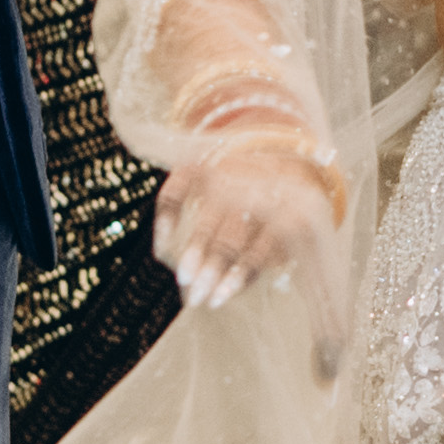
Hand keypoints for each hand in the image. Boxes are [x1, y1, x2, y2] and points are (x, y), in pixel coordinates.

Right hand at [151, 131, 338, 309]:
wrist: (265, 142)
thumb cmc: (273, 194)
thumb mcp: (282, 219)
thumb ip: (266, 253)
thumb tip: (232, 293)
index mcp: (279, 204)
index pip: (258, 246)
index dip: (239, 276)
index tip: (217, 302)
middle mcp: (252, 187)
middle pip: (233, 235)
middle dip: (214, 269)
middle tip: (194, 299)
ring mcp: (225, 172)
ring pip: (209, 215)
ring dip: (196, 248)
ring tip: (183, 280)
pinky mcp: (196, 163)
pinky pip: (177, 191)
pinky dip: (168, 216)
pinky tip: (161, 247)